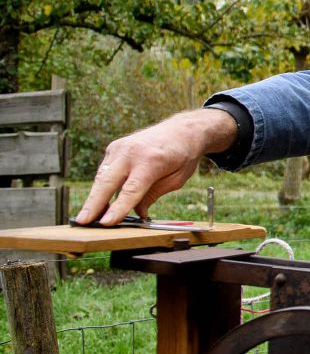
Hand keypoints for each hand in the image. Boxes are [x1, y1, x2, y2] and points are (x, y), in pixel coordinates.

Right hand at [75, 109, 236, 225]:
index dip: (117, 208)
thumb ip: (153, 195)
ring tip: (86, 217)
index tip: (105, 223)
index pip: (131, 190)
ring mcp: (120, 147)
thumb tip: (137, 213)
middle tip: (82, 222)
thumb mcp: (176, 180)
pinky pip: (104, 170)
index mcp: (151, 160)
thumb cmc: (182, 156)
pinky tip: (97, 202)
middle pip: (107, 182)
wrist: (182, 130)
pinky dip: (100, 186)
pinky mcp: (114, 147)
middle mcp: (132, 152)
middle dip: (93, 204)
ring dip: (93, 198)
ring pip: (101, 177)